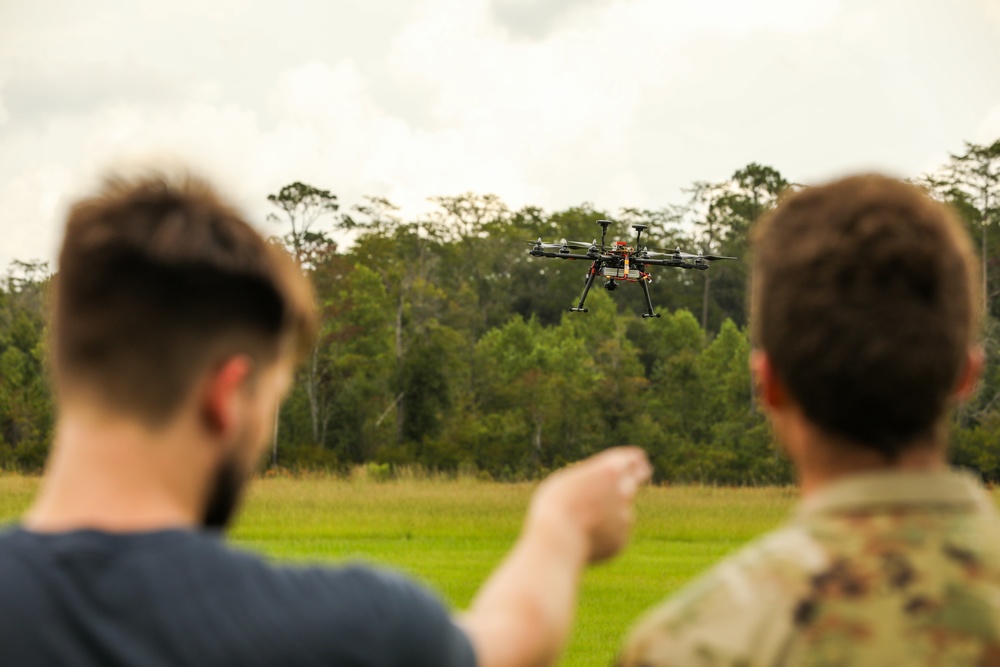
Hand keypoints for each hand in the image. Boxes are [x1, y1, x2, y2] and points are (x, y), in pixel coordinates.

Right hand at [527, 447, 651, 563]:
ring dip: (608, 513)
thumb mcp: (568, 481)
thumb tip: (597, 488)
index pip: (633, 460)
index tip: (640, 462)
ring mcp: (625, 517)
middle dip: (634, 478)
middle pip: (635, 481)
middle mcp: (624, 491)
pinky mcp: (621, 540)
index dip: (636, 461)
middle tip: (639, 475)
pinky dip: (602, 535)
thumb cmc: (557, 505)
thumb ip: (589, 481)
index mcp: (610, 471)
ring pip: (619, 512)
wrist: (559, 538)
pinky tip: (584, 537)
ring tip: (581, 521)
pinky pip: (612, 534)